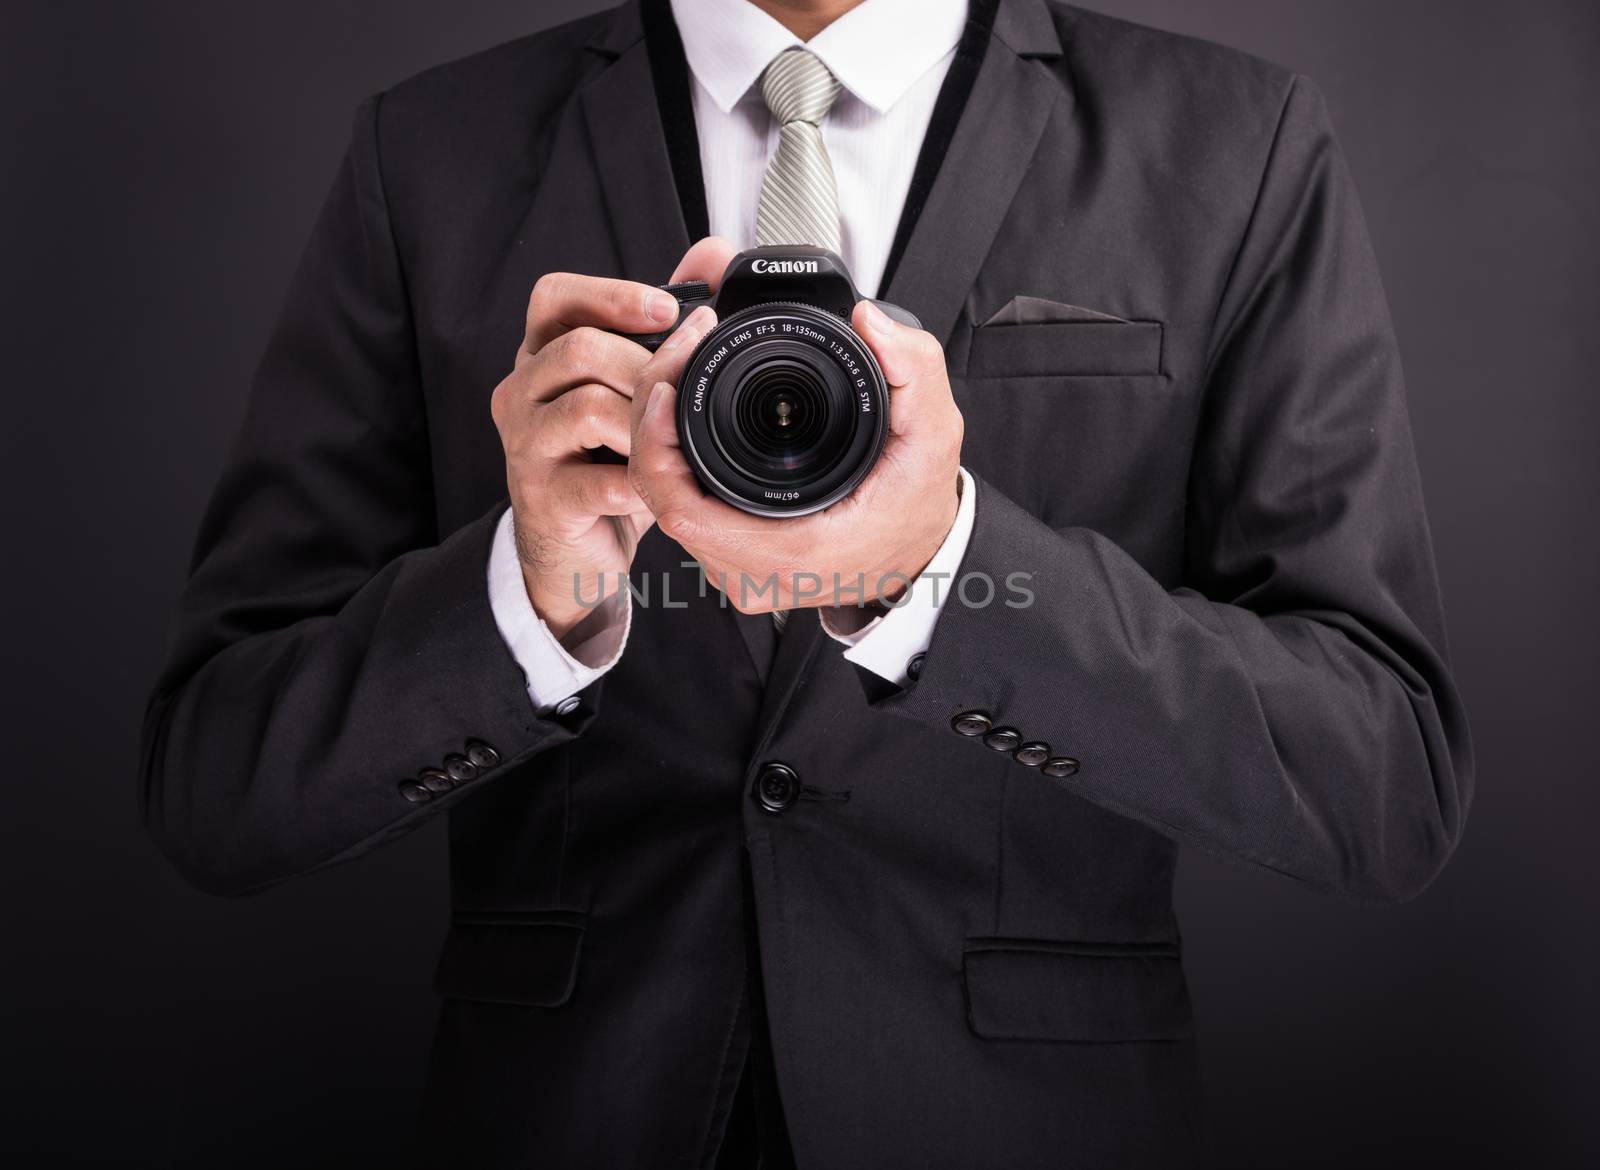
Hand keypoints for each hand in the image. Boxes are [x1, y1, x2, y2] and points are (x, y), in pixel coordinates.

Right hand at [491, 241, 732, 637]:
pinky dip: (641, 483)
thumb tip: (713, 255)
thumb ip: (664, 328)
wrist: (577, 547)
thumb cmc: (609, 459)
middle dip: (645, 364)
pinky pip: (600, 479)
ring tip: (674, 442)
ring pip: (588, 408)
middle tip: (688, 387)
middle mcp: (521, 392)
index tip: (667, 307)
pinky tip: (659, 489)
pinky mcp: (542, 498)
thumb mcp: (634, 391)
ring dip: (646, 423)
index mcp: (542, 356)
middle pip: (579, 349)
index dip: (610, 295)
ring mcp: (525, 445)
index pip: (554, 299)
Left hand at [628, 286, 964, 613]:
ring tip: (678, 370)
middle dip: (651, 418)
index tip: (666, 381)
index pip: (681, 506)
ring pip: (664, 504)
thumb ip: (912, 368)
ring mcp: (741, 572)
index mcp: (793, 549)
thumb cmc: (922, 498)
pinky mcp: (736, 562)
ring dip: (658, 436)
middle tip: (676, 353)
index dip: (656, 442)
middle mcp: (756, 573)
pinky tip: (684, 411)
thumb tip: (868, 319)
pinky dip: (672, 458)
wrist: (925, 549)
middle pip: (660, 498)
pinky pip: (682, 511)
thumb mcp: (934, 429)